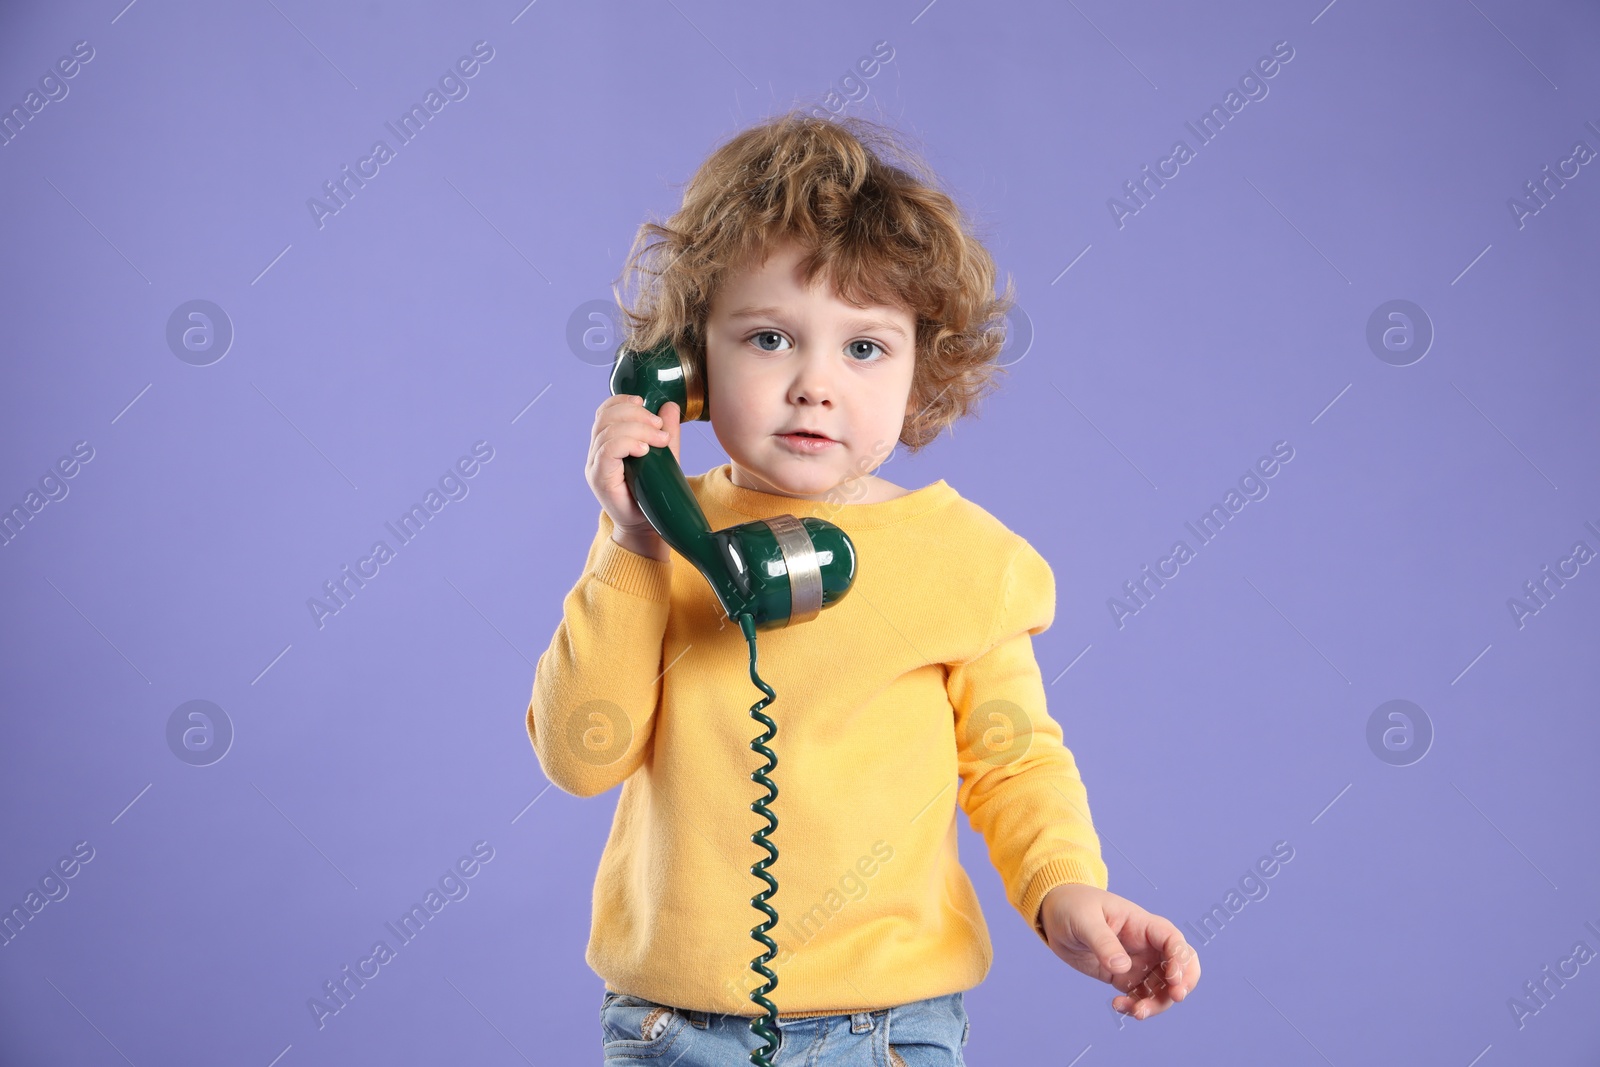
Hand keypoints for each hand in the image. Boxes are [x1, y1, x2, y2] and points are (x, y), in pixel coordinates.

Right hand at [586, 394, 680, 555]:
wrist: (647, 527)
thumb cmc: (653, 494)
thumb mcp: (664, 457)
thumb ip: (664, 432)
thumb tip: (670, 406)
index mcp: (606, 443)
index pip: (605, 411)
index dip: (623, 401)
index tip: (646, 404)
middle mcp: (596, 452)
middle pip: (606, 417)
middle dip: (636, 414)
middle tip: (659, 426)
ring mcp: (595, 465)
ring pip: (608, 431)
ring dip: (638, 429)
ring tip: (659, 440)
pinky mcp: (599, 478)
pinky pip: (607, 450)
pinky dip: (627, 443)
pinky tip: (644, 449)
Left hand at [1039, 883, 1199, 1019]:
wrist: (1054, 914)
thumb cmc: (1073, 906)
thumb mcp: (1084, 919)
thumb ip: (1103, 942)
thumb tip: (1122, 967)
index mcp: (1142, 924)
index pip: (1173, 941)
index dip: (1181, 960)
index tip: (1173, 980)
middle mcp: (1146, 945)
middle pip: (1179, 967)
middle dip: (1182, 985)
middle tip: (1173, 999)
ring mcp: (1137, 963)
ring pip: (1162, 988)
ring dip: (1156, 1004)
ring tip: (1135, 1012)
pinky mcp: (1123, 977)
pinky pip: (1140, 997)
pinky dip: (1136, 1006)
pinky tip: (1118, 1005)